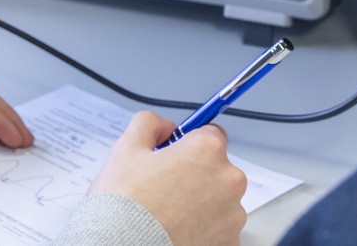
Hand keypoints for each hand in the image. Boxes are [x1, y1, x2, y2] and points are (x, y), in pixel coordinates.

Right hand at [87, 112, 246, 245]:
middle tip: (163, 185)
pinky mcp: (229, 243)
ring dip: (200, 202)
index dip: (188, 141)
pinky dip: (203, 228)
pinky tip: (178, 228)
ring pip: (219, 199)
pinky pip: (219, 228)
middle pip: (216, 167)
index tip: (176, 152)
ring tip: (168, 211)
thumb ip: (149, 124)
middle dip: (195, 173)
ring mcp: (232, 216)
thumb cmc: (125, 204)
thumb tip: (164, 126)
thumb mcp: (126, 148)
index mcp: (207, 151)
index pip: (211, 133)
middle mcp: (228, 181)